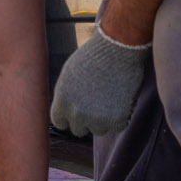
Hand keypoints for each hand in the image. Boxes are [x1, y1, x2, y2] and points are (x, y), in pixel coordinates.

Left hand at [49, 22, 150, 137]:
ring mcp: (97, 120)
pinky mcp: (116, 121)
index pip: (60, 122)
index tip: (78, 109)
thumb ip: (66, 96)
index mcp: (62, 102)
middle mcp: (77, 114)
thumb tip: (67, 110)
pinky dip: (119, 117)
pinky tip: (120, 98)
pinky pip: (116, 127)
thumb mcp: (69, 76)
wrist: (117, 50)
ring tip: (109, 98)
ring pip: (98, 130)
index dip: (69, 116)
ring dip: (103, 119)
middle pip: (78, 130)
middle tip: (96, 103)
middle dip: (86, 119)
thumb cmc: (93, 57)